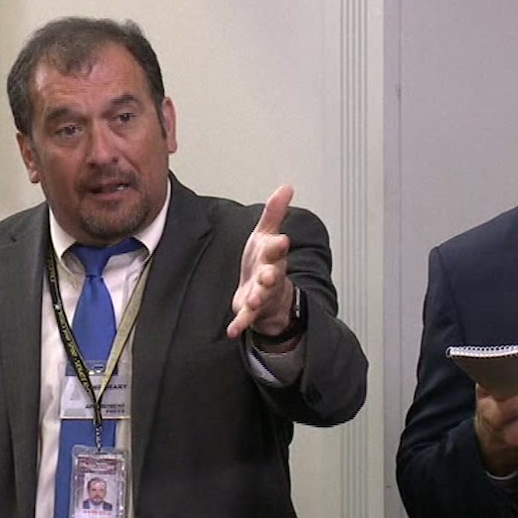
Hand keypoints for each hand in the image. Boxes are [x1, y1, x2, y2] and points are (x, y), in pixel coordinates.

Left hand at [227, 185, 294, 341]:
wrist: (271, 295)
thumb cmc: (266, 261)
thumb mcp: (267, 235)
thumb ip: (274, 213)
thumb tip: (286, 187)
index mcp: (273, 257)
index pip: (277, 250)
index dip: (278, 246)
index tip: (281, 240)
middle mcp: (270, 277)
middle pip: (272, 275)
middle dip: (270, 275)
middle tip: (268, 274)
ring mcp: (262, 295)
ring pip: (261, 297)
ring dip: (256, 298)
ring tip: (251, 301)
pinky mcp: (250, 312)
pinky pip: (246, 319)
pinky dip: (239, 325)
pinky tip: (231, 331)